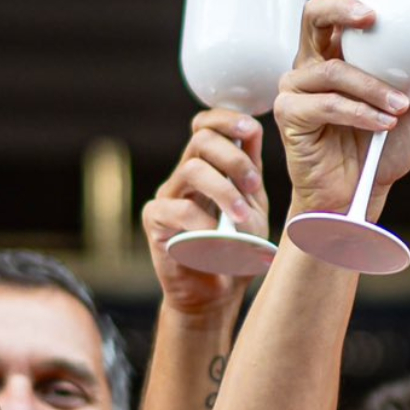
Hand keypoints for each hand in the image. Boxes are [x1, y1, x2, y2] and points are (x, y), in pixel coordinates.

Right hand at [141, 109, 270, 314]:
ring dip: (225, 191)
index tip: (251, 129)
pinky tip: (219, 240)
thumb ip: (250, 171)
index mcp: (210, 166)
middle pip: (201, 139)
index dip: (226, 119)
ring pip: (192, 169)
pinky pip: (179, 210)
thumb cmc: (238, 247)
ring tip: (242, 218)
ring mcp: (168, 196)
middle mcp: (185, 175)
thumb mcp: (253, 205)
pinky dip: (206, 224)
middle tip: (252, 185)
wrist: (218, 291)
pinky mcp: (155, 221)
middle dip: (234, 157)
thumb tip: (253, 130)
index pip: (206, 125)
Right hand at [276, 0, 409, 219]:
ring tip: (402, 106)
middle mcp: (312, 62)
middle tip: (371, 15)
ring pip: (332, 69)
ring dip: (371, 85)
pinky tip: (384, 123)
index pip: (333, 2)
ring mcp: (296, 87)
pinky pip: (327, 106)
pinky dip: (360, 113)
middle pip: (313, 17)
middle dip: (341, 8)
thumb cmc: (386, 145)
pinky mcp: (290, 116)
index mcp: (339, 50)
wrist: (362, 193)